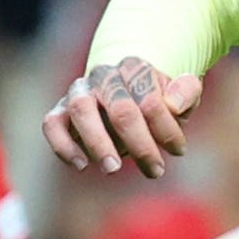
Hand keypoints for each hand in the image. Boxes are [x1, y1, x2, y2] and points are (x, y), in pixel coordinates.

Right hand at [43, 57, 201, 177]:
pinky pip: (52, 124)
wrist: (126, 93)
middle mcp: (105, 75)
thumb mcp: (181, 94)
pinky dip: (63, 145)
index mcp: (136, 68)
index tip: (179, 151)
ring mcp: (78, 91)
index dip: (166, 129)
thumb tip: (174, 105)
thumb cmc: (157, 99)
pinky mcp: (59, 110)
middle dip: (140, 143)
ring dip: (98, 142)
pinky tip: (82, 165)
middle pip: (121, 107)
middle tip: (154, 170)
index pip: (152, 100)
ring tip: (113, 169)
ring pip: (81, 110)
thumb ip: (186, 93)